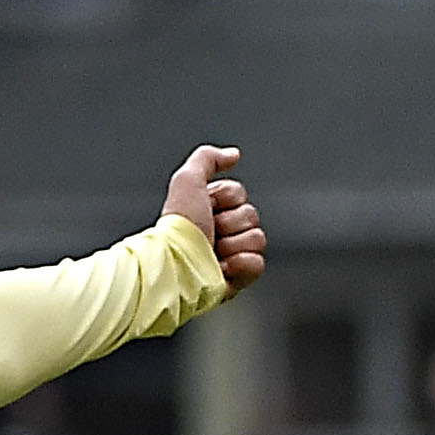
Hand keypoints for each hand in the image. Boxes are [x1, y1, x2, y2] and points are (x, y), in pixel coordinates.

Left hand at [165, 145, 266, 293]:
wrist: (176, 267)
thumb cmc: (177, 227)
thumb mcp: (186, 180)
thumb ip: (207, 159)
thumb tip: (233, 155)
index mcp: (209, 211)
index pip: (240, 195)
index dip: (226, 200)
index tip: (205, 209)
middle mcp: (220, 233)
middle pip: (251, 216)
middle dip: (230, 224)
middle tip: (209, 233)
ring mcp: (229, 257)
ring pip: (257, 239)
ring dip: (234, 245)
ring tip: (213, 253)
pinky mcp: (236, 279)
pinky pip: (258, 264)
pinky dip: (242, 265)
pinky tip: (222, 267)